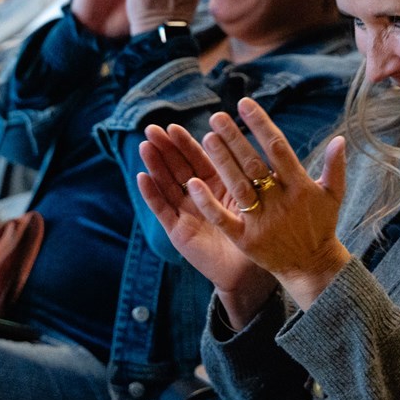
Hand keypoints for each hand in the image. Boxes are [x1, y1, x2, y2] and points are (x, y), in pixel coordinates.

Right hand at [137, 123, 276, 326]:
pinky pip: (163, 210)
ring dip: (155, 165)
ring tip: (145, 146)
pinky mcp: (177, 231)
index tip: (173, 127)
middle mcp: (198, 196)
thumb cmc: (257, 235)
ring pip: (167, 184)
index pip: (198, 159)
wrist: (248, 272)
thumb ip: (249, 174)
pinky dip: (152, 194)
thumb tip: (256, 144)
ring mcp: (185, 213)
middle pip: (178, 167)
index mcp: (217, 185)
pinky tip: (142, 177)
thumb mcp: (254, 199)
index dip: (185, 143)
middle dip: (165, 149)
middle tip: (152, 130)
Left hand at [186, 98, 351, 312]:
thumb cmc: (321, 225)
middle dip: (235, 138)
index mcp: (300, 186)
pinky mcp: (247, 240)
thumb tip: (340, 138)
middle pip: (254, 164)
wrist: (312, 266)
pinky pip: (224, 219)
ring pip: (239, 186)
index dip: (260, 124)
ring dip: (222, 161)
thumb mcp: (333, 195)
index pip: (278, 148)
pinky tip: (193, 183)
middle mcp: (281, 201)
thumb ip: (335, 166)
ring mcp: (263, 221)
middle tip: (217, 117)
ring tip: (207, 137)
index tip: (244, 103)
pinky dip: (208, 203)